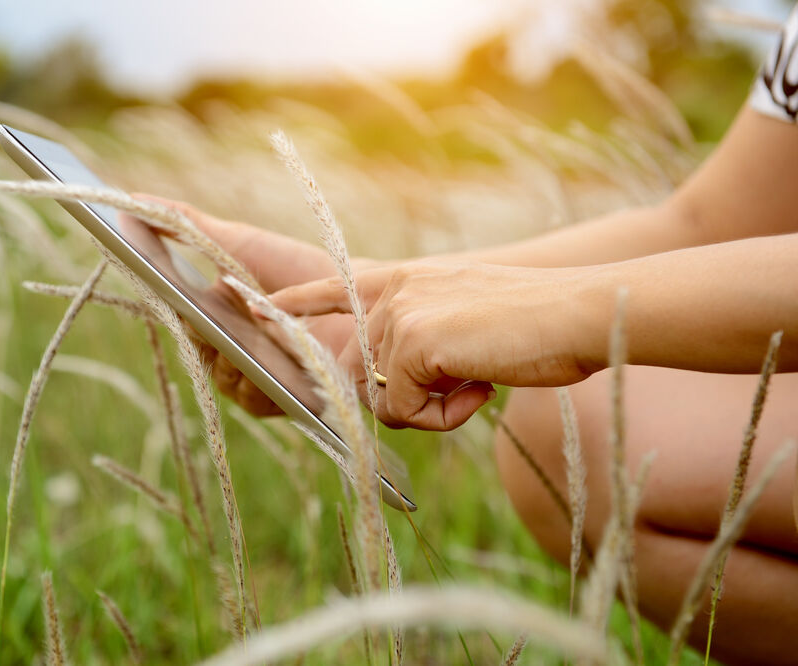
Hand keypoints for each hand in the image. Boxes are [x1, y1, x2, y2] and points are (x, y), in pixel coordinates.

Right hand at [119, 196, 366, 414]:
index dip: (172, 308)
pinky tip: (271, 361)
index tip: (171, 292)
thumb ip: (184, 225)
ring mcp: (252, 377)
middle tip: (210, 316)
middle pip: (200, 351)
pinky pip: (255, 399)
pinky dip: (260, 379)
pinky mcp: (280, 399)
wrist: (354, 295)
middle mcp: (228, 351)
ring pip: (224, 377)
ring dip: (234, 357)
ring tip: (247, 337)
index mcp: (212, 318)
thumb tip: (131, 199)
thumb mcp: (236, 242)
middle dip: (205, 333)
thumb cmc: (293, 269)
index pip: (181, 319)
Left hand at [270, 259, 603, 430]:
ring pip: (383, 401)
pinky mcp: (412, 343)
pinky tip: (480, 388)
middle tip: (464, 385)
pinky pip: (405, 412)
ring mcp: (399, 315)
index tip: (249, 305)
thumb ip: (422, 340)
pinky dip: (444, 418)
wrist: (578, 311)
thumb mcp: (465, 320)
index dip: (291, 305)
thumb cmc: (535, 323)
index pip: (331, 289)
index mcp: (406, 278)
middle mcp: (393, 291)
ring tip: (479, 380)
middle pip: (361, 374)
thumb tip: (394, 389)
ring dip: (433, 410)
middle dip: (406, 399)